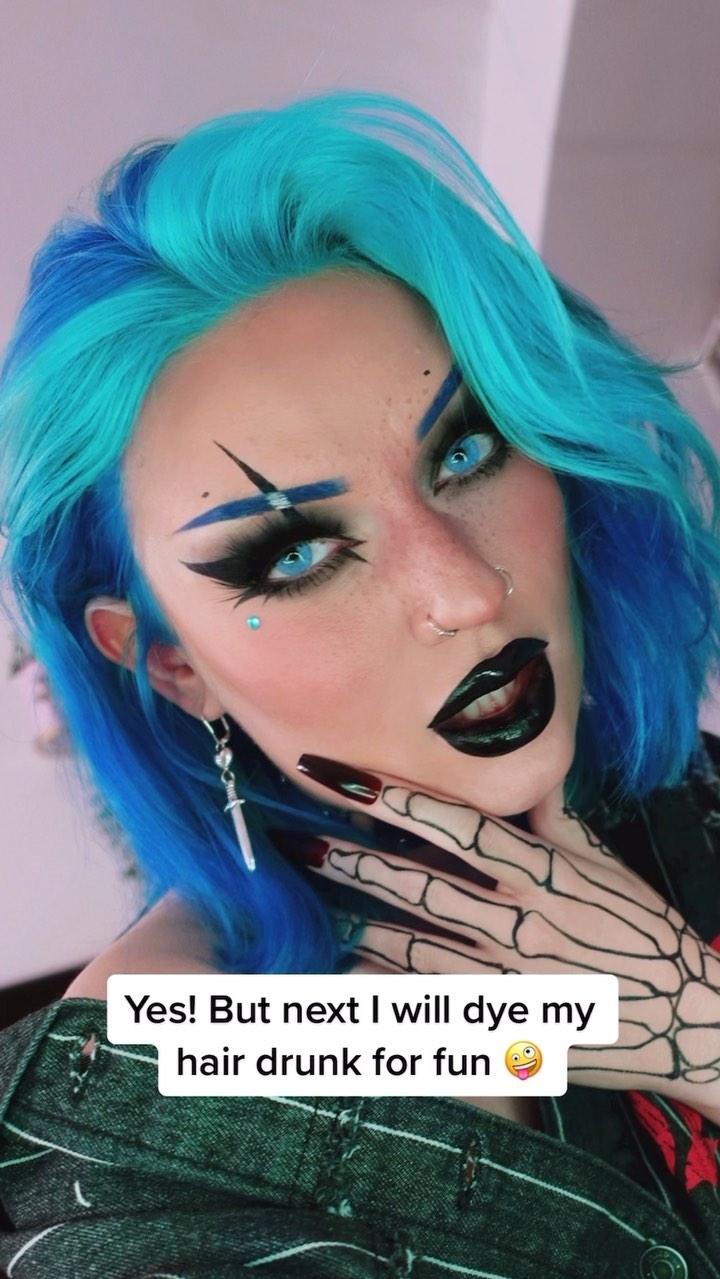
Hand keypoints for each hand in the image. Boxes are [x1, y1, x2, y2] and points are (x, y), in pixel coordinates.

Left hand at [293, 755, 719, 1117]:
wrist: (692, 1022)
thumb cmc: (647, 936)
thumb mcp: (607, 866)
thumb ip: (556, 818)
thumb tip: (530, 763)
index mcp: (545, 874)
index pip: (458, 827)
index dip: (396, 800)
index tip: (345, 777)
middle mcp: (522, 923)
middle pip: (420, 885)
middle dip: (353, 863)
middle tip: (300, 843)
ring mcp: (511, 981)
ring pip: (414, 949)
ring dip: (359, 924)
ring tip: (313, 903)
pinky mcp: (507, 1029)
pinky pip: (429, 1011)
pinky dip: (387, 993)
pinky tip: (348, 976)